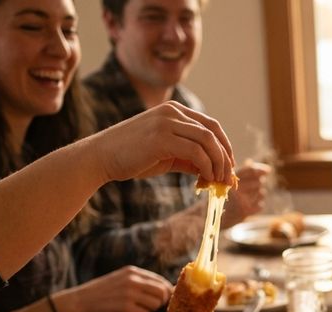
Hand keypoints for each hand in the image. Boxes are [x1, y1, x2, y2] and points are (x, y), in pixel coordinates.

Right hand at [56, 266, 171, 311]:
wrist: (82, 301)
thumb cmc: (106, 292)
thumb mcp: (122, 278)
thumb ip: (142, 281)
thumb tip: (169, 288)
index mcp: (133, 272)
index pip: (162, 281)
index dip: (166, 292)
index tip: (162, 299)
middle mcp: (133, 281)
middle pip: (162, 293)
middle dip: (160, 301)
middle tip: (150, 306)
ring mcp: (129, 294)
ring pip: (155, 304)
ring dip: (150, 309)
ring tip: (137, 308)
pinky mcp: (125, 308)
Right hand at [93, 101, 234, 185]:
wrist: (101, 157)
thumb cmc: (133, 157)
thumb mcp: (167, 154)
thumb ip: (189, 158)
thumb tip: (212, 171)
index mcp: (174, 111)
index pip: (211, 125)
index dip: (225, 146)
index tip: (229, 166)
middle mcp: (172, 112)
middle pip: (214, 132)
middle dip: (226, 157)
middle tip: (228, 178)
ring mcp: (167, 123)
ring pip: (208, 142)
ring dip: (219, 164)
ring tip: (218, 181)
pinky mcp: (162, 138)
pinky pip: (196, 153)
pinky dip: (206, 167)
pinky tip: (204, 179)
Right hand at [220, 160, 270, 227]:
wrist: (213, 218)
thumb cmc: (220, 198)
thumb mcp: (226, 182)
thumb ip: (239, 173)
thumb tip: (251, 162)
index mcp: (230, 179)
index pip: (250, 170)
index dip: (260, 169)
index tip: (268, 170)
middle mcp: (236, 189)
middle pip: (258, 182)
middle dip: (259, 183)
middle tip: (253, 186)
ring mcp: (241, 200)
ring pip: (261, 193)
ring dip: (258, 194)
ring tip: (248, 197)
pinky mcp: (246, 211)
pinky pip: (260, 204)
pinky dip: (257, 205)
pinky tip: (249, 206)